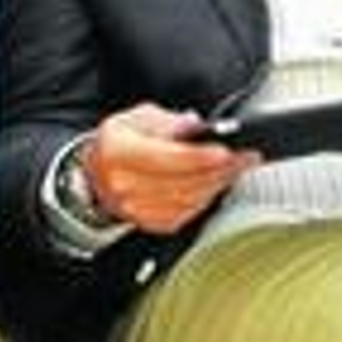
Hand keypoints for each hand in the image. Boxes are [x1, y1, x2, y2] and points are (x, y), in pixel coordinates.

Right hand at [83, 103, 256, 235]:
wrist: (95, 176)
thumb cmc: (116, 144)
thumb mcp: (136, 118)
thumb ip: (167, 121)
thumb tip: (194, 125)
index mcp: (118, 152)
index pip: (167, 159)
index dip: (200, 157)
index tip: (226, 151)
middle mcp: (125, 185)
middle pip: (184, 182)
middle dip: (221, 169)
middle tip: (246, 156)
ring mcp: (137, 209)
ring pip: (190, 200)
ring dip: (219, 183)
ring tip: (239, 166)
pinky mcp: (151, 223)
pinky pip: (188, 213)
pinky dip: (207, 197)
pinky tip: (218, 182)